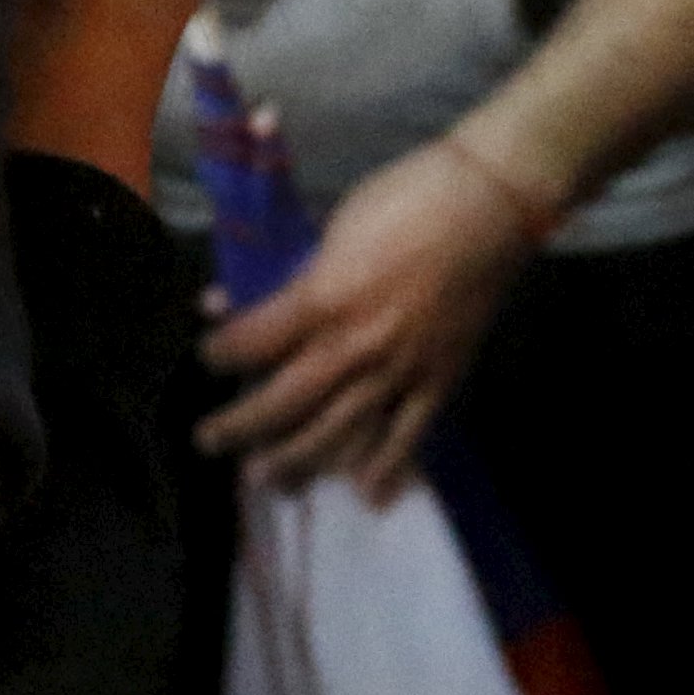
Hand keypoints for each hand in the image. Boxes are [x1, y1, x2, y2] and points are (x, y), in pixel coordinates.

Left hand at [196, 137, 536, 501]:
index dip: (220, 355)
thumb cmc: (404, 202)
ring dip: (298, 458)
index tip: (205, 360)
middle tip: (208, 443)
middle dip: (242, 425)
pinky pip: (410, 434)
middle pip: (287, 399)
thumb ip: (289, 277)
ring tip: (264, 479)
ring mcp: (402, 370)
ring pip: (340, 429)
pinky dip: (388, 466)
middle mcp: (356, 346)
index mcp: (322, 300)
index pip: (253, 342)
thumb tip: (232, 300)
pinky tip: (366, 493)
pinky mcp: (442, 379)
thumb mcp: (332, 231)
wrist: (488, 207)